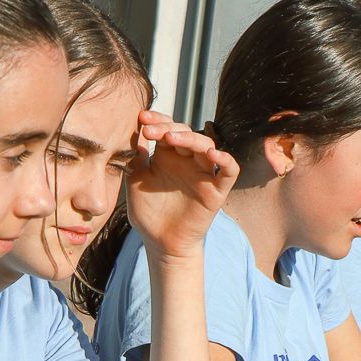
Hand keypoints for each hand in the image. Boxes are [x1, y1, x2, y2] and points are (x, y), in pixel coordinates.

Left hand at [127, 111, 240, 262]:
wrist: (160, 242)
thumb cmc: (148, 213)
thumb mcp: (135, 181)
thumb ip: (135, 157)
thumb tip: (131, 131)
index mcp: (167, 156)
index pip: (167, 129)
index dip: (157, 120)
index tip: (141, 118)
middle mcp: (187, 161)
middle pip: (186, 133)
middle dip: (168, 128)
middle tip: (150, 131)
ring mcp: (203, 174)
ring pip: (206, 145)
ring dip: (191, 138)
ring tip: (171, 138)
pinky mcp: (216, 191)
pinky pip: (229, 171)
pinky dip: (226, 160)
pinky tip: (213, 155)